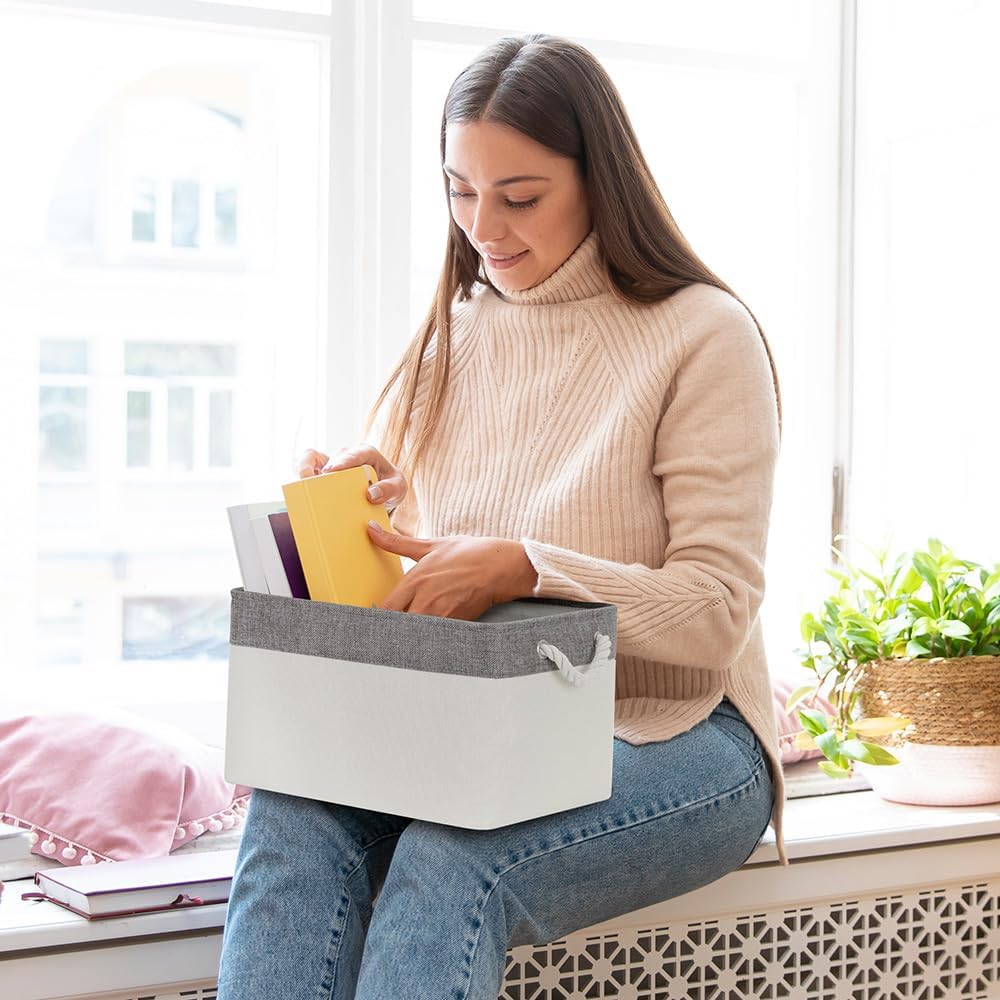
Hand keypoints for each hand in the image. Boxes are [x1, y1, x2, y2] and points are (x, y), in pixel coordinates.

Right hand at [296, 444, 407, 510]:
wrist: (383, 490)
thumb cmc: (390, 485)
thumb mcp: (399, 488)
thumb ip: (390, 489)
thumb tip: (371, 494)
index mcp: (366, 452)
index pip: (355, 454)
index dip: (342, 461)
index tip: (332, 471)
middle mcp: (346, 454)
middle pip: (331, 458)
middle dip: (323, 471)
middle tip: (315, 483)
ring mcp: (332, 461)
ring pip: (312, 457)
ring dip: (304, 468)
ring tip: (302, 483)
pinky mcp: (321, 470)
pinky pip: (306, 465)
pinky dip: (301, 473)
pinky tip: (299, 487)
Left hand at [367, 525, 538, 619]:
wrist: (501, 567)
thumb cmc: (468, 554)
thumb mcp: (431, 545)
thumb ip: (397, 542)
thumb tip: (372, 530)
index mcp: (416, 579)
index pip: (385, 607)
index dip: (377, 615)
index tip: (377, 614)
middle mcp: (426, 599)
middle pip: (397, 625)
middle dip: (391, 627)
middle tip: (389, 627)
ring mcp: (441, 614)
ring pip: (414, 633)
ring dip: (409, 633)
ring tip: (407, 632)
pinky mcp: (455, 624)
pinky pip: (435, 636)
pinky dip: (429, 636)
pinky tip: (428, 632)